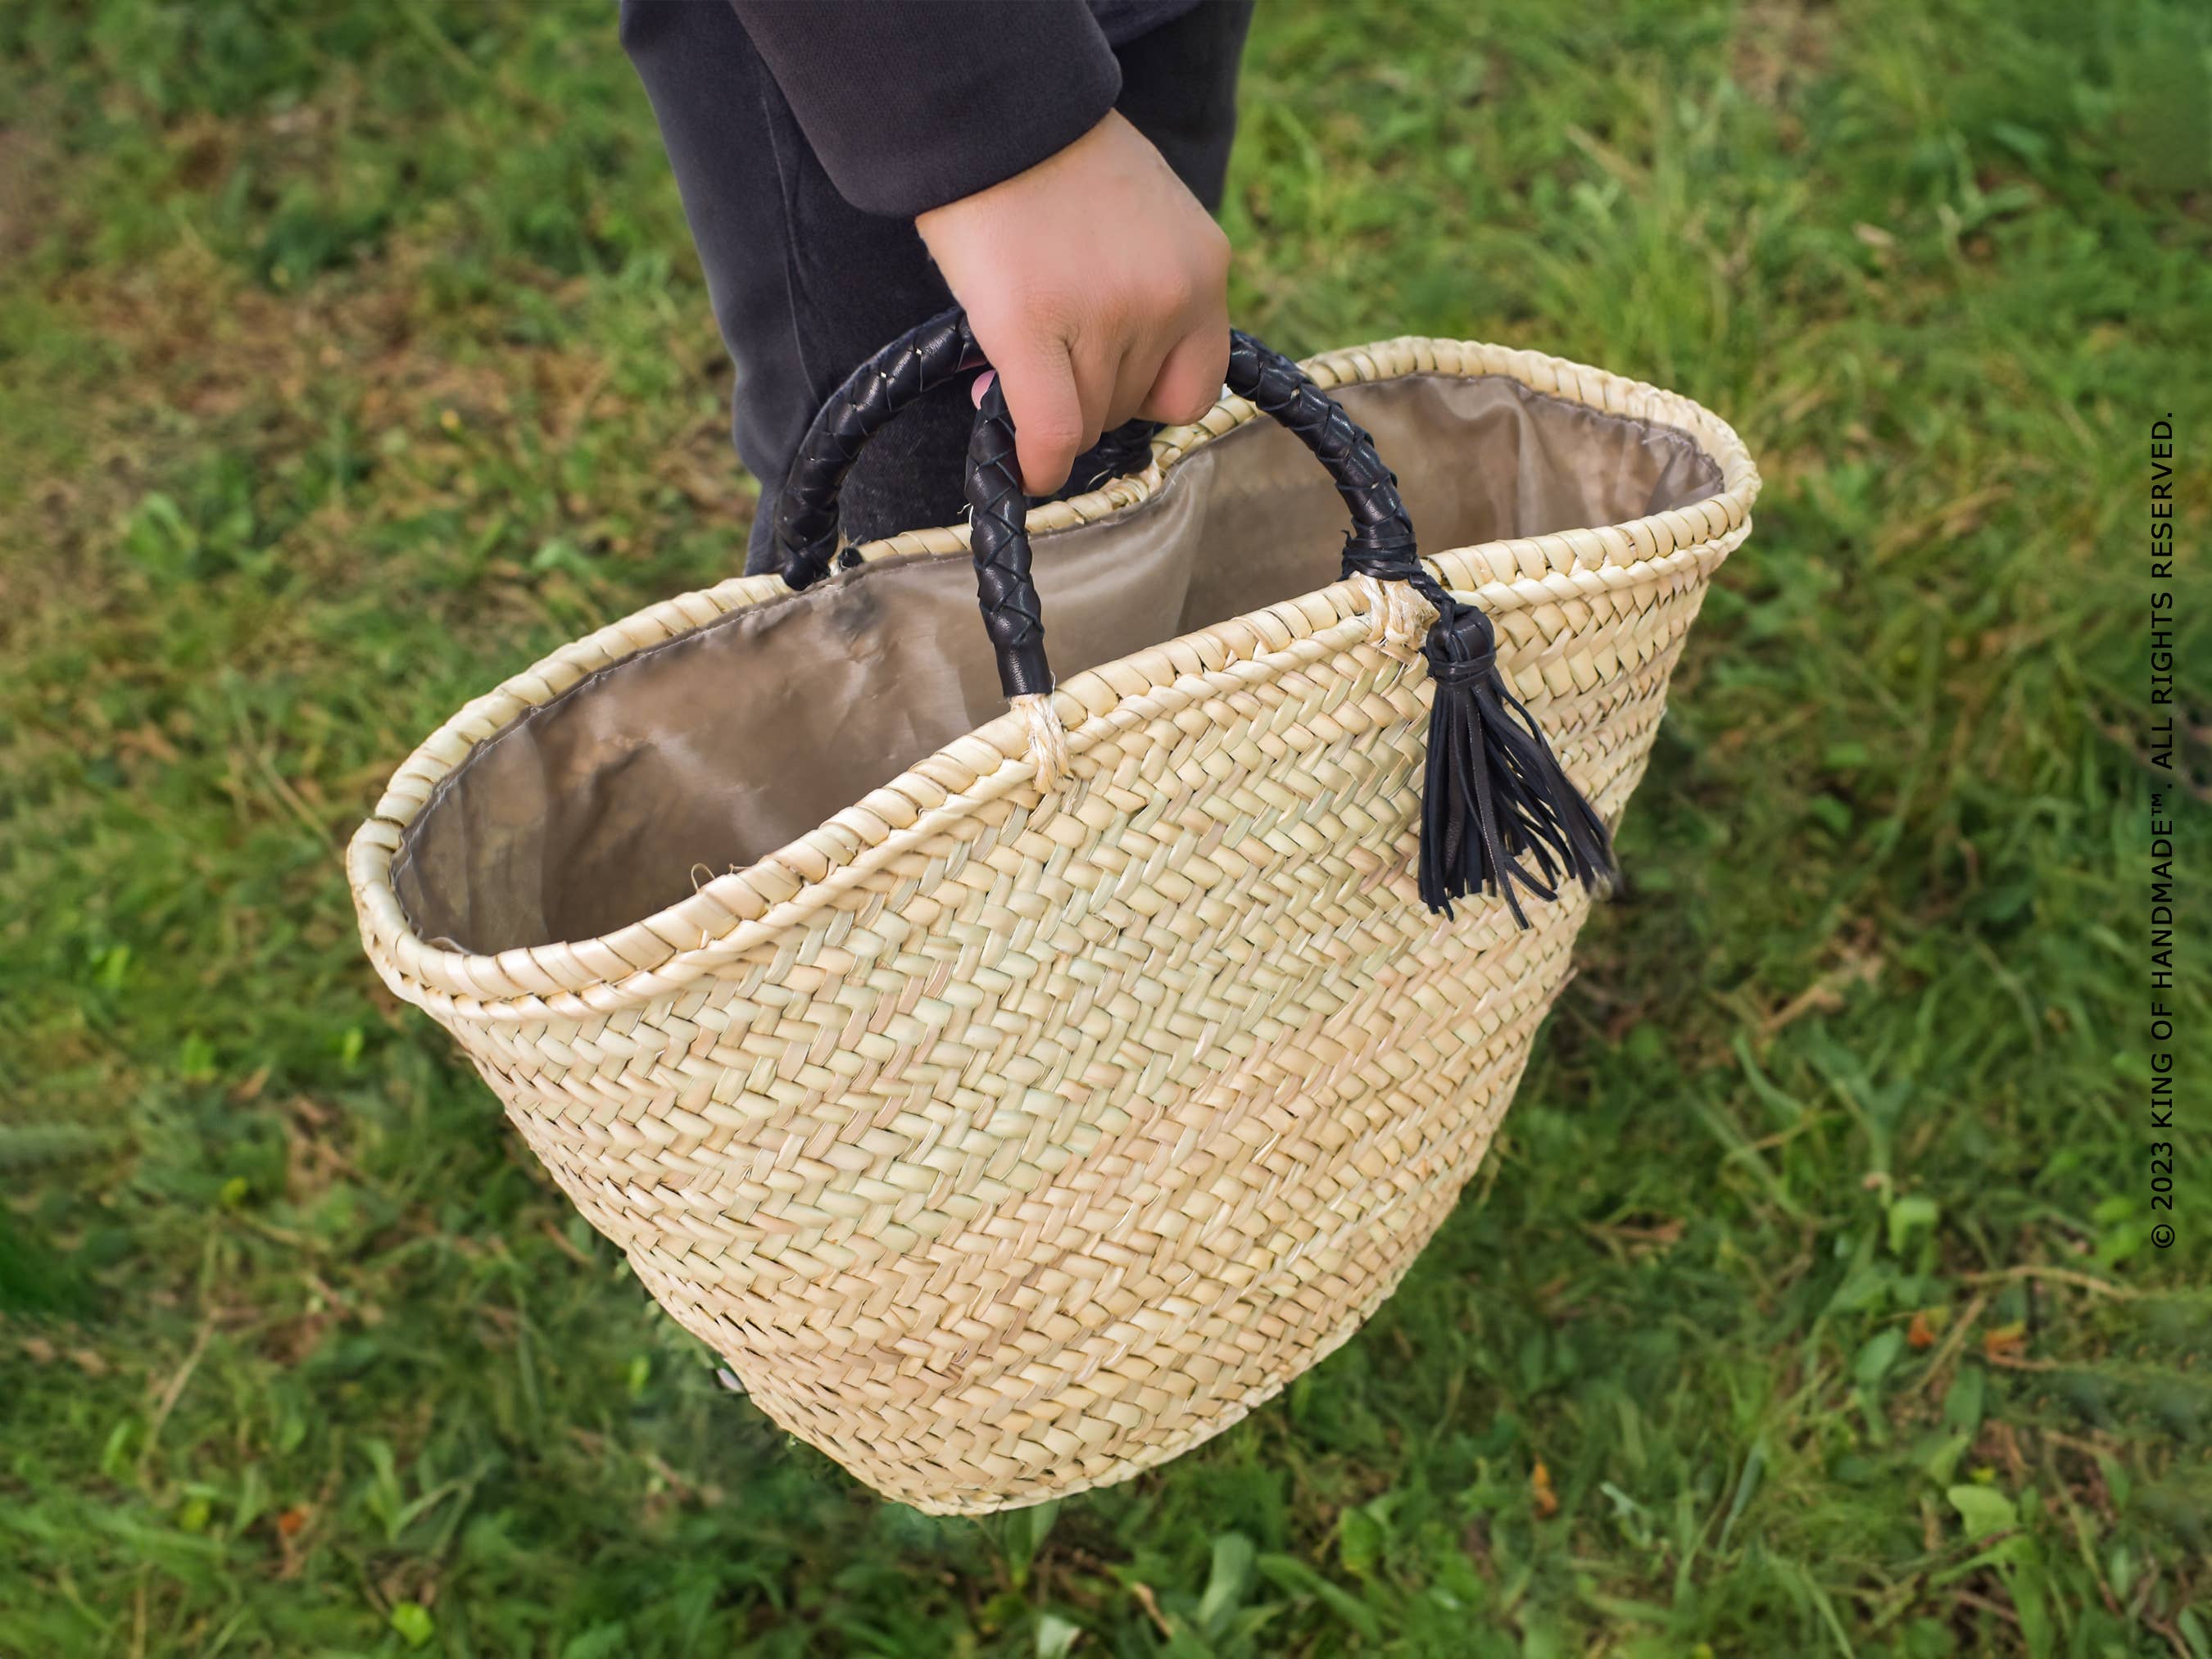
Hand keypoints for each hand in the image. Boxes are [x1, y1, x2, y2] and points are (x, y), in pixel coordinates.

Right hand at [916, 110, 1230, 495]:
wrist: (997, 110)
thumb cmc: (1057, 162)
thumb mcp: (1142, 221)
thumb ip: (1142, 294)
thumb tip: (1091, 389)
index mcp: (1203, 267)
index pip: (1195, 387)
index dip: (1145, 398)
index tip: (1106, 385)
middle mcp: (1168, 297)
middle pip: (1131, 408)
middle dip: (1085, 394)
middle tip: (1044, 353)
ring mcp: (1106, 313)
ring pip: (1085, 420)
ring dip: (1050, 407)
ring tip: (1017, 350)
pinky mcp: (1033, 324)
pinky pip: (1050, 428)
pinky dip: (1037, 461)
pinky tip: (1023, 468)